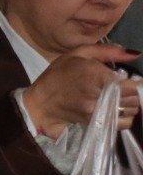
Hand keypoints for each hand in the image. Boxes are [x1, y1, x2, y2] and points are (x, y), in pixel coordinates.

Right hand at [22, 45, 139, 136]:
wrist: (41, 103)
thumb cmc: (57, 75)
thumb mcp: (77, 54)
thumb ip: (108, 51)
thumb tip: (134, 54)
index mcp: (95, 74)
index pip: (131, 84)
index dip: (136, 82)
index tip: (132, 79)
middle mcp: (98, 94)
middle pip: (133, 97)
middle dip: (133, 92)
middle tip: (125, 88)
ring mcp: (97, 110)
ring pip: (131, 110)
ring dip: (130, 104)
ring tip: (121, 98)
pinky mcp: (97, 122)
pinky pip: (123, 123)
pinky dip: (125, 117)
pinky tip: (117, 110)